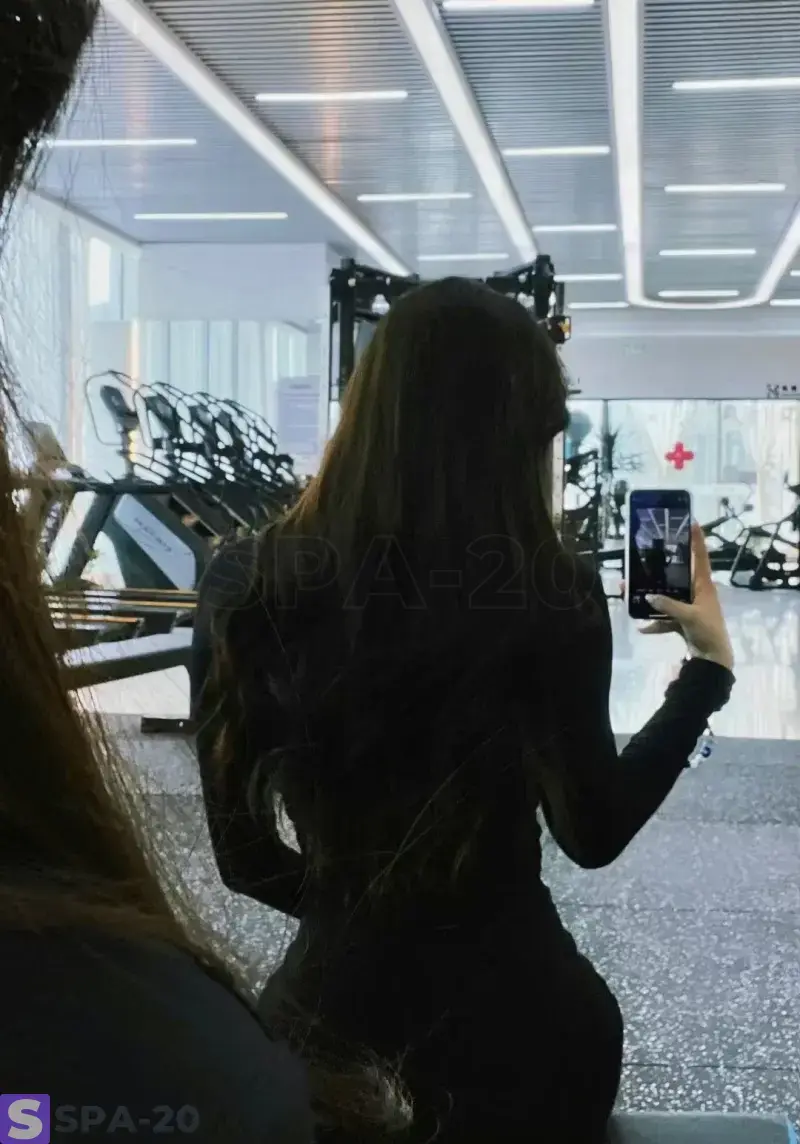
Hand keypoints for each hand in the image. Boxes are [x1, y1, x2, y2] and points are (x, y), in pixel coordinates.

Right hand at [641, 523, 733, 671]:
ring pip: (666, 596)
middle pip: (677, 575)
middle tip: (646, 554)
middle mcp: (696, 592)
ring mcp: (689, 606)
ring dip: (650, 596)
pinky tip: (642, 628)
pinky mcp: (682, 621)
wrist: (713, 659)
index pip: (701, 557)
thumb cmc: (707, 631)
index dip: (697, 540)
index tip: (691, 521)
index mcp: (704, 586)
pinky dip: (655, 623)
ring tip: (628, 589)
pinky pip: (665, 617)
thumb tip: (647, 596)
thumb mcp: (689, 616)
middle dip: (660, 568)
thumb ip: (668, 605)